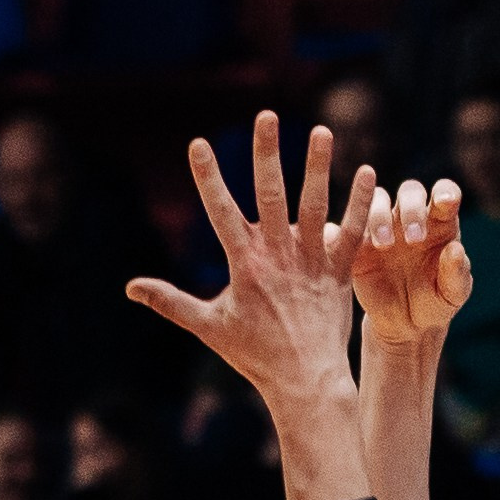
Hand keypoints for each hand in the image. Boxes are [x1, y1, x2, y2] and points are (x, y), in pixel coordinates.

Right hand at [127, 114, 373, 457]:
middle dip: (266, 154)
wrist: (304, 384)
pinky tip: (368, 170)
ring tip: (322, 131)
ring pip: (314, 206)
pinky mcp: (338, 272)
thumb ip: (171, 303)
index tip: (198, 144)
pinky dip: (359, 203)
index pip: (221, 213)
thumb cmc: (255, 356)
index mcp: (245, 265)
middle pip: (271, 196)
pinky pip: (351, 232)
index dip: (208, 179)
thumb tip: (131, 289)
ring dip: (318, 167)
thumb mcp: (209, 327)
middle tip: (267, 115)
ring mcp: (310, 262)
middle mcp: (278, 257)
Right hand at [353, 175, 471, 349]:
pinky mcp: (360, 242)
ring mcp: (385, 225)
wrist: (406, 325)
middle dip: (412, 208)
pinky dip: (353, 226)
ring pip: (379, 199)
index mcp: (440, 222)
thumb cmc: (435, 302)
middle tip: (415, 238)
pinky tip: (360, 246)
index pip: (444, 194)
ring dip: (381, 215)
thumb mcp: (452, 294)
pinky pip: (352, 224)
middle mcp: (411, 216)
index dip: (445, 192)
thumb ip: (457, 273)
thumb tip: (455, 249)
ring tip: (384, 244)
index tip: (446, 201)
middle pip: (410, 192)